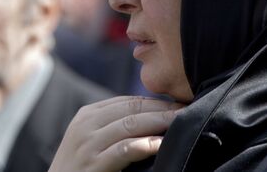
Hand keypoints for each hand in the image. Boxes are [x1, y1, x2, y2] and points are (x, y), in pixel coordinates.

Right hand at [48, 96, 184, 171]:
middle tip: (186, 109)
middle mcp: (86, 124)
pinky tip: (161, 144)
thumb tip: (152, 117)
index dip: (156, 102)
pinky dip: (145, 145)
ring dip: (160, 122)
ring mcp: (87, 144)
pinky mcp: (92, 165)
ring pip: (131, 124)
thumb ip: (114, 126)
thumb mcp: (90, 140)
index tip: (178, 104)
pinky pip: (125, 149)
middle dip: (162, 108)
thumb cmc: (80, 169)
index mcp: (88, 115)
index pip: (128, 101)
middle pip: (132, 109)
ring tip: (181, 121)